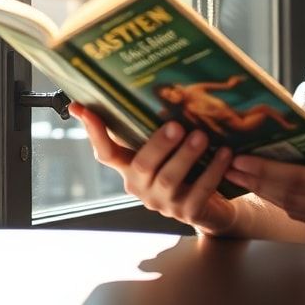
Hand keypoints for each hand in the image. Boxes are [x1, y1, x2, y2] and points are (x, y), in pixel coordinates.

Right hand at [68, 102, 238, 234]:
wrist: (214, 205)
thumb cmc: (187, 169)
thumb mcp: (169, 148)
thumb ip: (157, 128)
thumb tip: (154, 91)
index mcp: (130, 169)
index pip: (105, 152)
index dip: (93, 132)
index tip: (80, 106)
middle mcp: (141, 187)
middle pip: (142, 166)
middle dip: (158, 145)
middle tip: (176, 125)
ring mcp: (163, 203)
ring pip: (169, 180)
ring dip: (186, 156)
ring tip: (202, 137)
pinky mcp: (187, 213)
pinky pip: (199, 192)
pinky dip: (212, 171)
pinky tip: (225, 154)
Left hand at [223, 100, 304, 243]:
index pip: (300, 180)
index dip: (267, 171)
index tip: (242, 158)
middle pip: (290, 198)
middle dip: (257, 182)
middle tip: (228, 167)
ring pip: (295, 212)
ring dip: (267, 195)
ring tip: (242, 178)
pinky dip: (287, 204)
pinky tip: (272, 191)